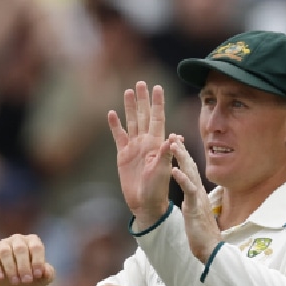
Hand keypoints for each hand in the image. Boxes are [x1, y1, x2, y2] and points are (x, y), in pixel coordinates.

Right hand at [0, 234, 55, 285]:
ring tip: (15, 282)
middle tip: (27, 280)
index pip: (36, 247)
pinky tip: (0, 278)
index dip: (37, 261)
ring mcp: (3, 245)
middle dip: (24, 266)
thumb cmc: (33, 278)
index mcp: (32, 241)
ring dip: (10, 267)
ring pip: (5, 252)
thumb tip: (46, 271)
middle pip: (20, 249)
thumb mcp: (43, 278)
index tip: (38, 275)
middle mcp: (17, 240)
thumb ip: (48, 273)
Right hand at [108, 81, 172, 227]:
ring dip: (130, 107)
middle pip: (144, 115)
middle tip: (141, 83)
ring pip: (132, 122)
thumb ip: (166, 153)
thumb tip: (174, 135)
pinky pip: (119, 136)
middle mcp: (146, 141)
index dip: (157, 102)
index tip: (157, 87)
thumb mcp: (162, 171)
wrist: (144, 203)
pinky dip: (115, 125)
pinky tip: (111, 113)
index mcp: (157, 143)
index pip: (158, 117)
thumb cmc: (157, 188)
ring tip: (128, 92)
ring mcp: (134, 147)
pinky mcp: (123, 155)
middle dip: (143, 99)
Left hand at [167, 135, 223, 260]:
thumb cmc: (202, 231)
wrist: (210, 248)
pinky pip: (189, 191)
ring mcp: (198, 198)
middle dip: (181, 150)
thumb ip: (193, 200)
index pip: (189, 169)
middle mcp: (199, 191)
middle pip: (190, 166)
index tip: (175, 142)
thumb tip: (191, 194)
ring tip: (173, 145)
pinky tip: (174, 171)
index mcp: (197, 192)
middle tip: (173, 135)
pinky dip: (182, 180)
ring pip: (190, 173)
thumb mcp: (195, 210)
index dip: (183, 155)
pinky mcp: (196, 207)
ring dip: (182, 158)